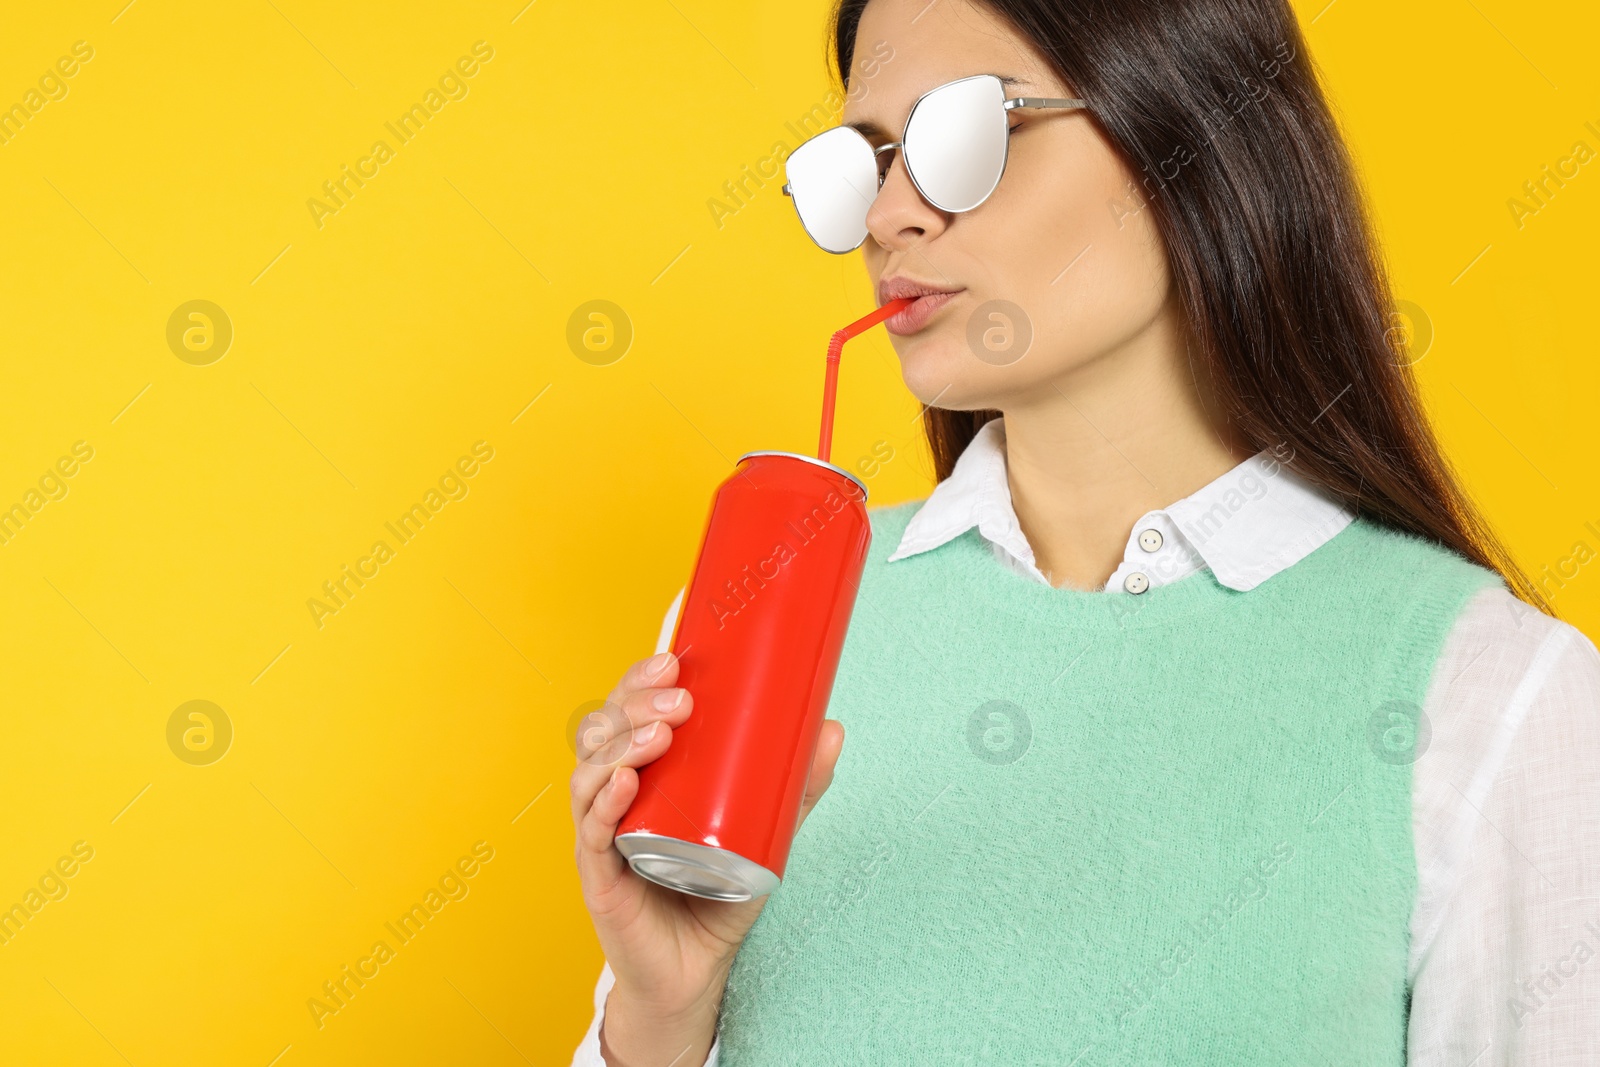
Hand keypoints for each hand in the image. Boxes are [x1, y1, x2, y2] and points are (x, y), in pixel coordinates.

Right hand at [571, 650, 845, 1065]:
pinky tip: (625, 782)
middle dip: (635, 704)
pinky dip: (604, 801)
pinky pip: (590, 832)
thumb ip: (796, 786)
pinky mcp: (599, 877)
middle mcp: (615, 794)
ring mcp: (601, 833)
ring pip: (590, 771)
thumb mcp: (765, 830)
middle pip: (603, 730)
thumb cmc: (718, 893)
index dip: (640, 679)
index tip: (673, 658)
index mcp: (645, 771)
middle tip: (682, 700)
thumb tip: (832, 728)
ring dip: (621, 744)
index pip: (628, 709)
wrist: (697, 971)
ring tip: (660, 735)